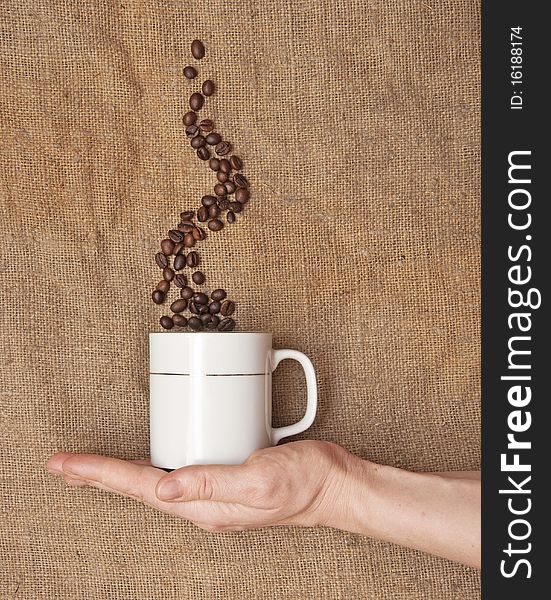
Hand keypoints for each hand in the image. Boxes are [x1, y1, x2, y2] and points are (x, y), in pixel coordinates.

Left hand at [46, 440, 349, 531]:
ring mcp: (214, 492)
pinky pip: (178, 473)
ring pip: (154, 482)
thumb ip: (212, 484)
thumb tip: (163, 490)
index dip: (101, 474)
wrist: (332, 484)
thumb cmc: (302, 483)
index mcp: (206, 505)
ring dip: (119, 475)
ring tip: (91, 468)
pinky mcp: (225, 477)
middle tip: (64, 466)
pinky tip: (148, 461)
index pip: (141, 488)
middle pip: (138, 489)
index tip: (67, 465)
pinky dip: (152, 467)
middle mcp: (203, 503)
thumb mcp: (259, 481)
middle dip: (98, 478)